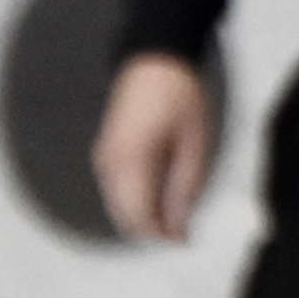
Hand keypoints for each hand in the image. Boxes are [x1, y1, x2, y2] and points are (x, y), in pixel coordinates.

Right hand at [94, 52, 220, 246]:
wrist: (155, 56)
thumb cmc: (178, 92)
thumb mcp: (195, 143)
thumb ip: (185, 188)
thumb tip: (180, 226)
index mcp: (131, 161)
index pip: (139, 217)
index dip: (161, 236)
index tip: (184, 241)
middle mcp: (109, 162)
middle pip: (125, 216)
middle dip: (152, 229)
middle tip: (182, 231)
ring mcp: (104, 157)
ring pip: (118, 205)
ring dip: (144, 215)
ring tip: (175, 212)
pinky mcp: (106, 151)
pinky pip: (115, 189)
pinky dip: (135, 200)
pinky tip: (159, 193)